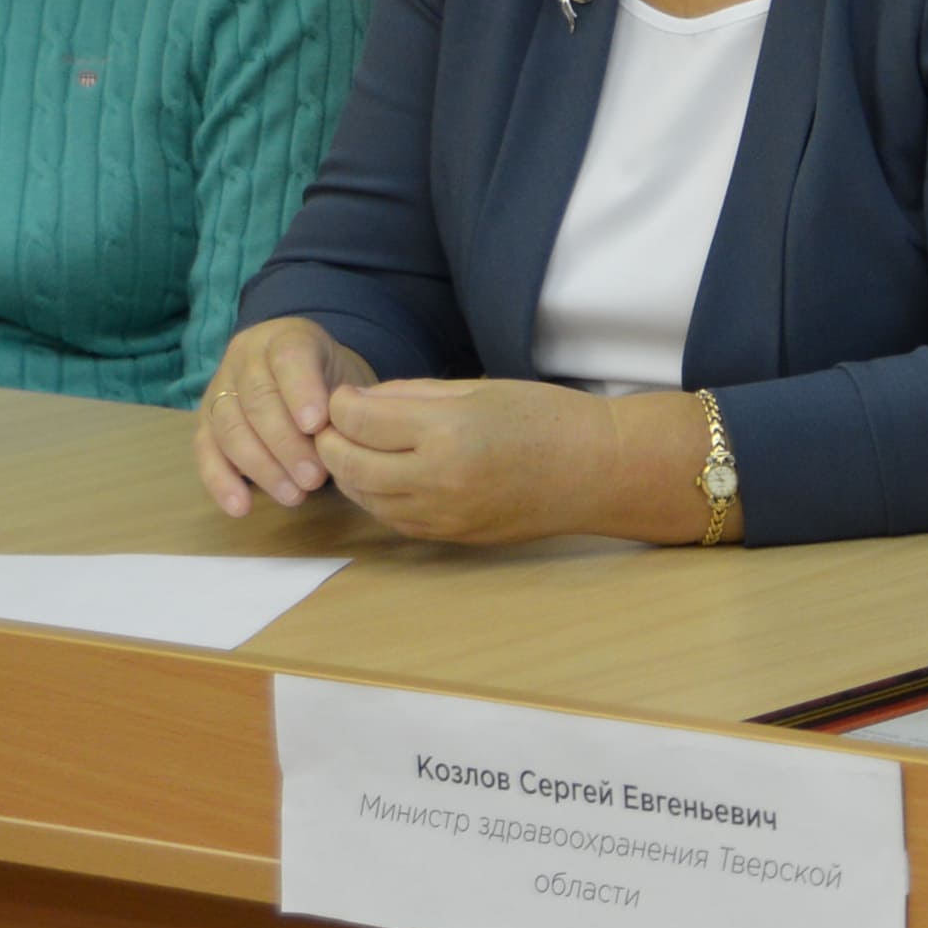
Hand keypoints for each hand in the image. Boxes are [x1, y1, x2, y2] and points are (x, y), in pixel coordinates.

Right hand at [199, 317, 376, 516]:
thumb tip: (342, 439)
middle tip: (314, 478)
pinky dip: (220, 481)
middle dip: (286, 444)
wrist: (305, 373)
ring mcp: (219, 389)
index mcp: (286, 337)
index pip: (289, 358)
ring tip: (294, 496)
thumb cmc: (331, 379)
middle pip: (257, 400)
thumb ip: (345, 400)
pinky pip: (205, 451)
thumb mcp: (348, 375)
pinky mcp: (205, 422)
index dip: (301, 391)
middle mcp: (246, 358)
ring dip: (261, 467)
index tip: (316, 426)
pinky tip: (240, 507)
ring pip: (230, 427)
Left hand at [321, 378, 631, 547]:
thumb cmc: (547, 419)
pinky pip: (393, 519)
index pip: (360, 421)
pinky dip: (376, 497)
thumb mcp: (478, 391)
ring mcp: (443, 515)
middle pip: (350, 464)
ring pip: (365, 498)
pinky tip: (382, 477)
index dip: (340, 404)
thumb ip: (413, 395)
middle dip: (331, 441)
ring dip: (349, 473)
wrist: (596, 471)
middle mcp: (439, 480)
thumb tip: (359, 401)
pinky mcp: (451, 536)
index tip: (343, 395)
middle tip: (332, 423)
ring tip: (353, 449)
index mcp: (448, 432)